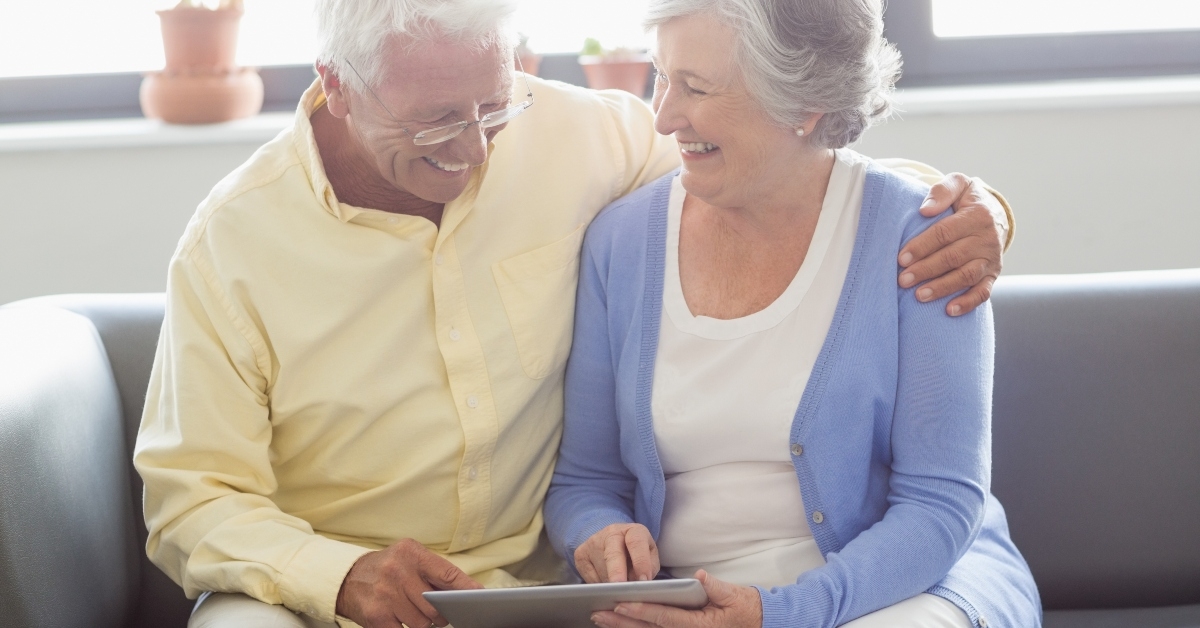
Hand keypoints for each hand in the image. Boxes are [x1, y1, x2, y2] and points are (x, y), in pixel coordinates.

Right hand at [336, 538, 480, 627]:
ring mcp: (386, 595)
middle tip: (440, 611)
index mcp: (411, 553)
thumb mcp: (409, 558)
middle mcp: (398, 572)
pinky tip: (402, 619)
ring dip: (423, 623)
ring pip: (422, 623)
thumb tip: (466, 591)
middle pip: (435, 606)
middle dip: (441, 613)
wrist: (347, 578)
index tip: (480, 597)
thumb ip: (434, 571)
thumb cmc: (387, 568)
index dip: (466, 589)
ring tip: (414, 612)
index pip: (447, 574)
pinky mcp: (376, 616)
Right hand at [575, 523, 659, 582]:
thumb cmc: (635, 552)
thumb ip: (649, 567)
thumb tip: (639, 583)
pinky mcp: (580, 554)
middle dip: (617, 572)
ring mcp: (593, 542)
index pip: (636, 543)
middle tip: (620, 587)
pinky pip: (589, 577)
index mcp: (632, 530)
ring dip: (611, 584)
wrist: (610, 541)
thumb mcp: (649, 555)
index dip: (641, 562)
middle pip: (613, 553)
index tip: (644, 580)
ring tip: (619, 589)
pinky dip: (600, 586)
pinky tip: (606, 584)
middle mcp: (611, 533)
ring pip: (602, 570)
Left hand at [591, 569, 761, 627]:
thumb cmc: (744, 608)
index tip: (621, 604)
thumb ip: (715, 587)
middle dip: (622, 622)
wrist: (756, 623)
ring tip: (601, 618)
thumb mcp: (733, 595)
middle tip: (599, 613)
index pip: (664, 617)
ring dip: (623, 627)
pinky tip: (619, 623)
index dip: (641, 611)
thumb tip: (700, 576)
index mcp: (698, 624)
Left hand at [898, 172, 1006, 316]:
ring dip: (942, 287)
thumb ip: (943, 190)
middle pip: (953, 257)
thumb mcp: (959, 184)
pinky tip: (949, 310)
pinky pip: (983, 292)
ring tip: (919, 296)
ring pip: (966, 276)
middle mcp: (987, 239)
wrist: (995, 213)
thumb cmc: (967, 199)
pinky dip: (967, 303)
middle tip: (903, 280)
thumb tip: (925, 209)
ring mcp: (991, 259)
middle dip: (926, 270)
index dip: (922, 246)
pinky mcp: (993, 275)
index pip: (945, 233)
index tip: (901, 258)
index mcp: (977, 216)